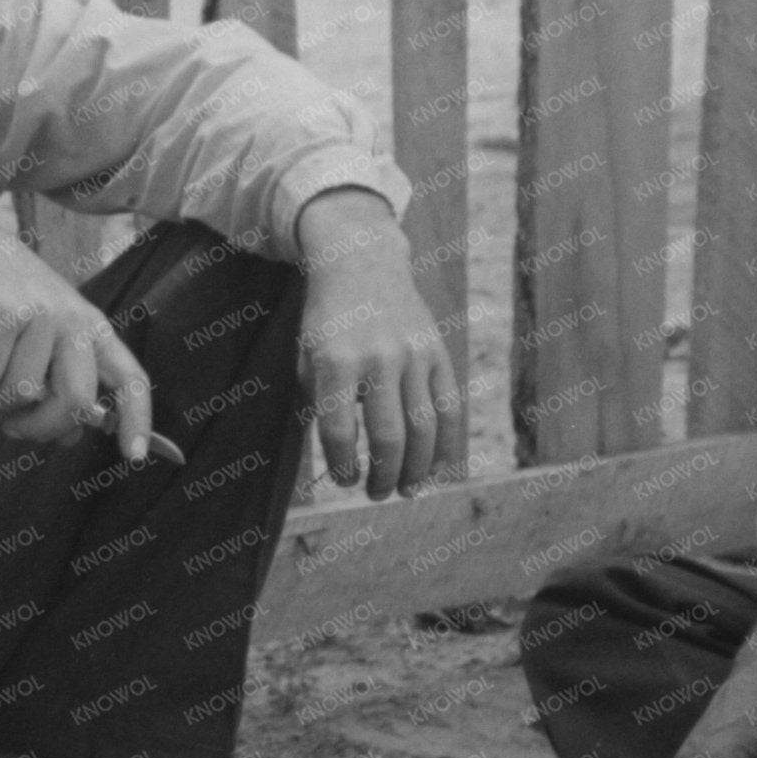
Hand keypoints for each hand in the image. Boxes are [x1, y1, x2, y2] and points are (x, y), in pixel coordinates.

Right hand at [0, 218, 155, 461]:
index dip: (137, 420)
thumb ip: (58, 383)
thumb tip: (67, 439)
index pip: (130, 378)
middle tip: (14, 429)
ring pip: (20, 395)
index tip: (135, 456)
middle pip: (76, 403)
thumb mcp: (42, 337)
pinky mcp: (0, 312)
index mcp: (92, 328)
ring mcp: (38, 314)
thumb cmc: (3, 297)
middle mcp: (73, 320)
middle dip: (41, 429)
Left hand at [294, 193, 457, 497]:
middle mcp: (378, 358)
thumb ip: (319, 403)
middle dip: (383, 475)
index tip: (346, 480)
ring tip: (405, 490)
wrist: (360, 263)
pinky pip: (449, 407)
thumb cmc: (327, 321)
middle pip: (388, 435)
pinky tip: (436, 468)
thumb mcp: (307, 356)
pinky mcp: (438, 352)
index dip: (343, 466)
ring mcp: (413, 354)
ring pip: (424, 428)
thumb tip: (343, 457)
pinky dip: (446, 445)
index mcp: (336, 361)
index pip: (340, 431)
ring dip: (416, 469)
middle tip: (376, 494)